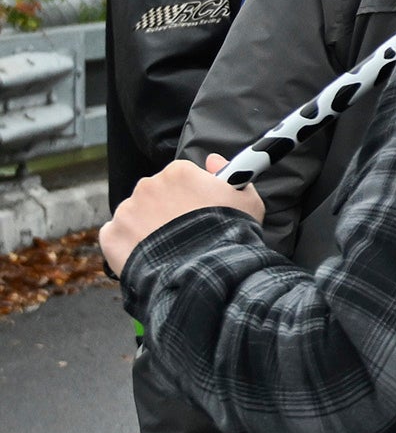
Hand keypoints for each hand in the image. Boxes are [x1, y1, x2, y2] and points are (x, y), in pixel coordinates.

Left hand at [101, 157, 262, 278]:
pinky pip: (116, 235)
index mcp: (178, 172)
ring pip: (134, 215)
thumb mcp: (245, 199)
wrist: (203, 272)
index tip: (198, 210)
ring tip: (166, 248)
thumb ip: (230, 173)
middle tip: (182, 231)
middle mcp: (148, 185)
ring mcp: (127, 211)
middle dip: (165, 209)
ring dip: (146, 226)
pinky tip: (147, 255)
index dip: (190, 194)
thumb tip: (212, 160)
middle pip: (154, 194)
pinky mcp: (112, 236)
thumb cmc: (230, 233)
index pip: (179, 177)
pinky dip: (127, 244)